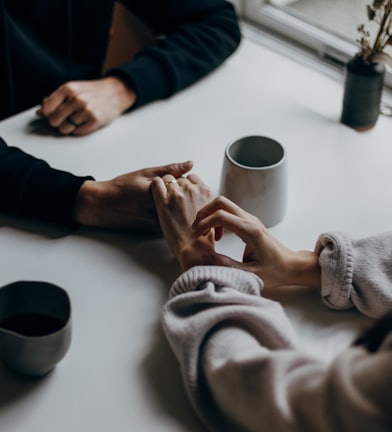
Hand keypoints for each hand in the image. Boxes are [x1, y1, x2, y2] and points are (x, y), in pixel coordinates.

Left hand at [36, 77, 135, 135]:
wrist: (115, 93)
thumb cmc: (92, 92)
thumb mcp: (73, 89)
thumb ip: (56, 99)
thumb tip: (39, 112)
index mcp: (68, 89)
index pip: (47, 108)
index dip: (47, 114)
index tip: (51, 115)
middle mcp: (76, 99)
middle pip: (54, 120)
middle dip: (58, 122)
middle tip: (65, 119)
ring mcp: (86, 110)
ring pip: (65, 128)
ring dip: (69, 127)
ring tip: (77, 120)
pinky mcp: (95, 120)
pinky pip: (78, 132)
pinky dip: (79, 130)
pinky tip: (85, 123)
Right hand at [74, 161, 192, 230]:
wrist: (103, 206)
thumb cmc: (122, 188)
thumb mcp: (146, 173)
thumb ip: (170, 170)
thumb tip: (190, 164)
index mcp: (159, 194)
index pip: (185, 187)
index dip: (184, 182)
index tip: (176, 180)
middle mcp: (160, 211)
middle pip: (185, 202)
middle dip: (183, 195)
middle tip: (171, 189)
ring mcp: (158, 223)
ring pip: (179, 214)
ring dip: (179, 207)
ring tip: (159, 200)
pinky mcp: (156, 230)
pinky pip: (172, 222)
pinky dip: (173, 216)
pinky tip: (164, 209)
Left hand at [151, 173, 214, 270]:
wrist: (194, 248)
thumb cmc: (203, 237)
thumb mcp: (212, 214)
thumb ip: (206, 202)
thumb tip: (202, 200)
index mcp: (205, 191)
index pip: (193, 177)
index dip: (187, 184)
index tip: (184, 191)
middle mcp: (191, 189)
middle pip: (180, 178)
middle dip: (176, 186)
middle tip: (174, 199)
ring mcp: (177, 194)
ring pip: (167, 178)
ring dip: (165, 186)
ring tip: (165, 198)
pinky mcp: (163, 201)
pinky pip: (156, 183)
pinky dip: (155, 186)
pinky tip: (156, 193)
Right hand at [192, 196, 320, 288]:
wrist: (291, 266)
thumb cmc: (275, 271)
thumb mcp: (248, 274)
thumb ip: (225, 265)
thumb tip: (204, 256)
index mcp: (250, 231)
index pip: (221, 216)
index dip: (204, 224)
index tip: (196, 236)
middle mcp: (250, 220)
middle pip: (221, 202)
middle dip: (204, 213)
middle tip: (196, 230)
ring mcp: (250, 219)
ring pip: (224, 205)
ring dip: (210, 215)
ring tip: (204, 234)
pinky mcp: (249, 222)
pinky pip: (229, 213)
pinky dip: (217, 219)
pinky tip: (217, 236)